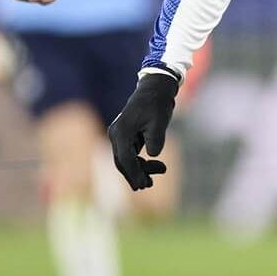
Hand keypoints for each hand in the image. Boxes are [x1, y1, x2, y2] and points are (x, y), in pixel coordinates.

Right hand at [108, 72, 177, 190]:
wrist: (154, 90)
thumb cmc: (157, 104)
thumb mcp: (160, 121)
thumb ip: (156, 138)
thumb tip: (152, 154)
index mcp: (122, 131)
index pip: (125, 158)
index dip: (134, 173)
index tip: (144, 184)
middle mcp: (116, 134)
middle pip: (122, 162)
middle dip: (135, 175)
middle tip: (148, 185)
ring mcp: (119, 135)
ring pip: (125, 160)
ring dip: (138, 170)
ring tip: (151, 181)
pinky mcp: (126, 137)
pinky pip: (129, 154)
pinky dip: (139, 163)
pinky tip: (153, 167)